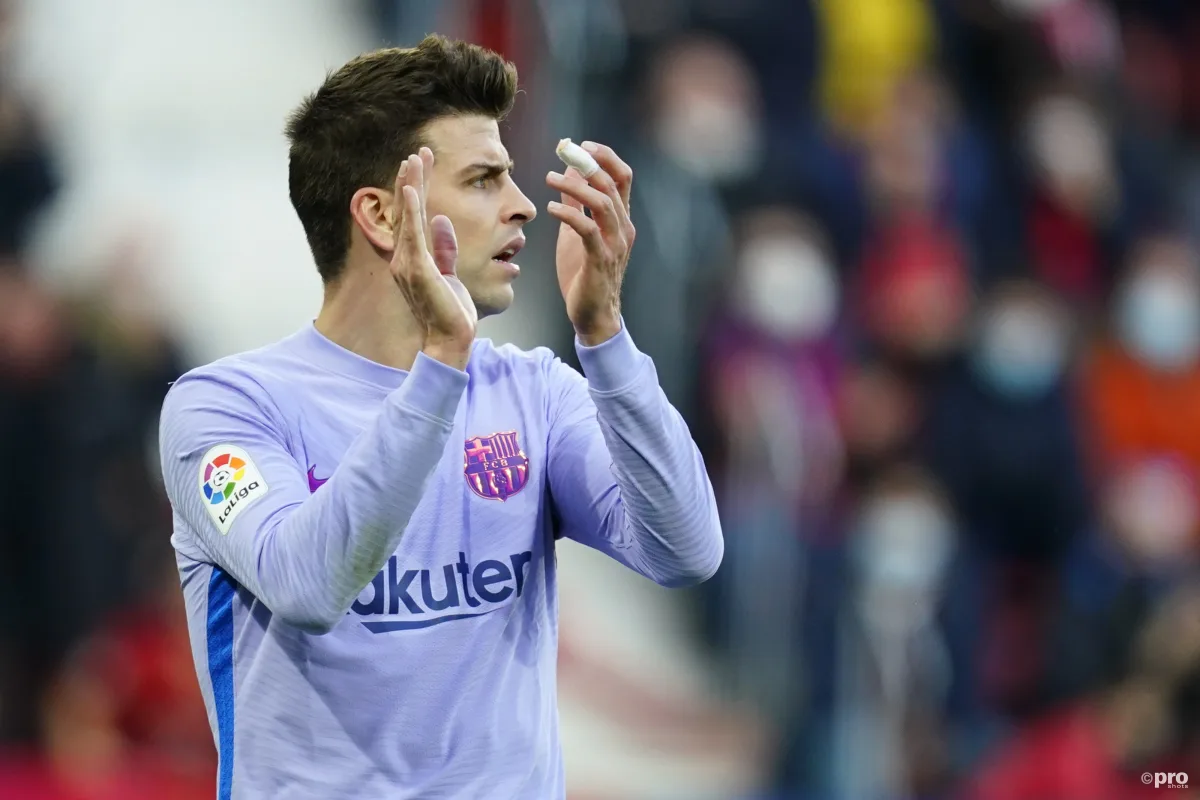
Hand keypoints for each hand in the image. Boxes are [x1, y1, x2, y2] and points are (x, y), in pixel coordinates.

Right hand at [390, 148, 476, 367]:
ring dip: (410, 186)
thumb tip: (442, 221)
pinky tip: (412, 190)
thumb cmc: (452, 312)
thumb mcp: (451, 272)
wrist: (451, 338)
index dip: (417, 189)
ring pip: (408, 217)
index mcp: (413, 258)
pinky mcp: (417, 269)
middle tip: (419, 151)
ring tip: (413, 159)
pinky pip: (413, 234)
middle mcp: (404, 258)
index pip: (415, 216)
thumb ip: (445, 248)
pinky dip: (412, 211)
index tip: (422, 164)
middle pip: (408, 211)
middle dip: (413, 180)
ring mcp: (408, 263)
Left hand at [546, 142, 634, 345]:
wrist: (592, 315)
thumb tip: (570, 171)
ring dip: (576, 187)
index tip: (583, 145)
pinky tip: (552, 208)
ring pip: (602, 203)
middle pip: (613, 185)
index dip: (605, 157)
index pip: (622, 177)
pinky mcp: (600, 260)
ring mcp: (614, 245)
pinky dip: (570, 214)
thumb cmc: (583, 273)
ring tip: (550, 178)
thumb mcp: (577, 232)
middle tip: (565, 153)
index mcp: (621, 219)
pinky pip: (587, 230)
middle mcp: (623, 228)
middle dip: (589, 164)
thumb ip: (576, 203)